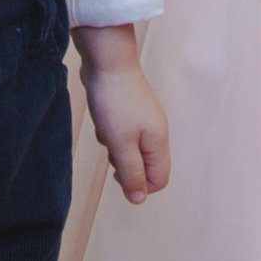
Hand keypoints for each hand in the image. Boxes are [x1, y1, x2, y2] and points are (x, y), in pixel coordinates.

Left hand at [73, 25, 168, 204]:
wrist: (106, 60)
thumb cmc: (114, 102)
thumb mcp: (121, 143)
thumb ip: (132, 173)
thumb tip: (139, 200)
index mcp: (159, 141)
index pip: (159, 180)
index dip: (138, 185)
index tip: (116, 173)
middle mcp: (156, 131)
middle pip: (145, 165)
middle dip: (123, 164)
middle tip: (110, 147)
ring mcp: (143, 119)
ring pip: (130, 149)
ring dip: (114, 146)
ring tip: (105, 129)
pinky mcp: (130, 110)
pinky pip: (120, 133)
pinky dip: (109, 131)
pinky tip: (102, 116)